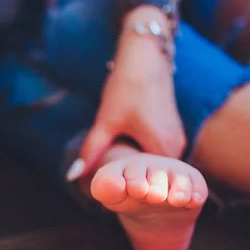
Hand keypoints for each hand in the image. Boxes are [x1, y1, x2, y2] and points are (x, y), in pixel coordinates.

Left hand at [69, 7, 185, 180]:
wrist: (145, 56)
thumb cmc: (127, 87)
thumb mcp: (106, 122)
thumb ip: (91, 151)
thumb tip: (72, 176)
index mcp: (163, 149)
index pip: (147, 186)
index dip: (126, 190)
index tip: (108, 192)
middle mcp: (176, 148)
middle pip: (150, 177)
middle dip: (129, 180)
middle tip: (106, 183)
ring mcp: (177, 139)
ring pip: (153, 165)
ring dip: (135, 167)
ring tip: (113, 169)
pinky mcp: (172, 131)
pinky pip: (156, 153)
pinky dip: (141, 155)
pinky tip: (125, 152)